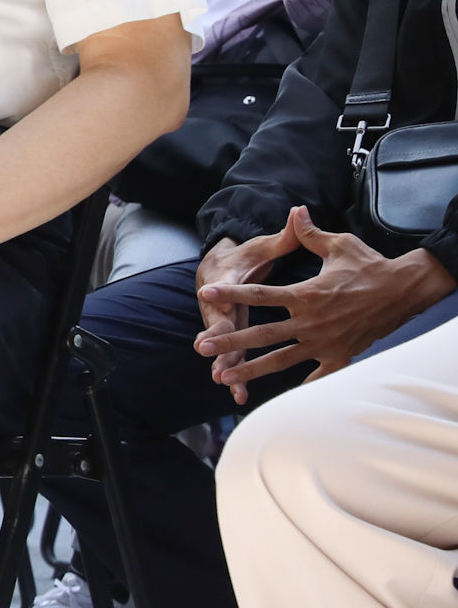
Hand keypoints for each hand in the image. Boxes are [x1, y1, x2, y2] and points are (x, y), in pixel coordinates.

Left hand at [197, 207, 455, 398]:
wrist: (404, 291)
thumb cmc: (369, 266)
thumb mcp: (338, 244)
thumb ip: (308, 234)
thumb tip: (294, 210)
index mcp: (306, 295)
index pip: (260, 295)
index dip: (231, 293)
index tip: (206, 293)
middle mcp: (311, 322)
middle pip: (262, 334)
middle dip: (230, 342)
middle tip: (203, 348)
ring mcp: (325, 342)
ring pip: (282, 360)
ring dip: (252, 369)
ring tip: (226, 378)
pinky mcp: (341, 355)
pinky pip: (317, 375)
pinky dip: (300, 385)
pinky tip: (280, 397)